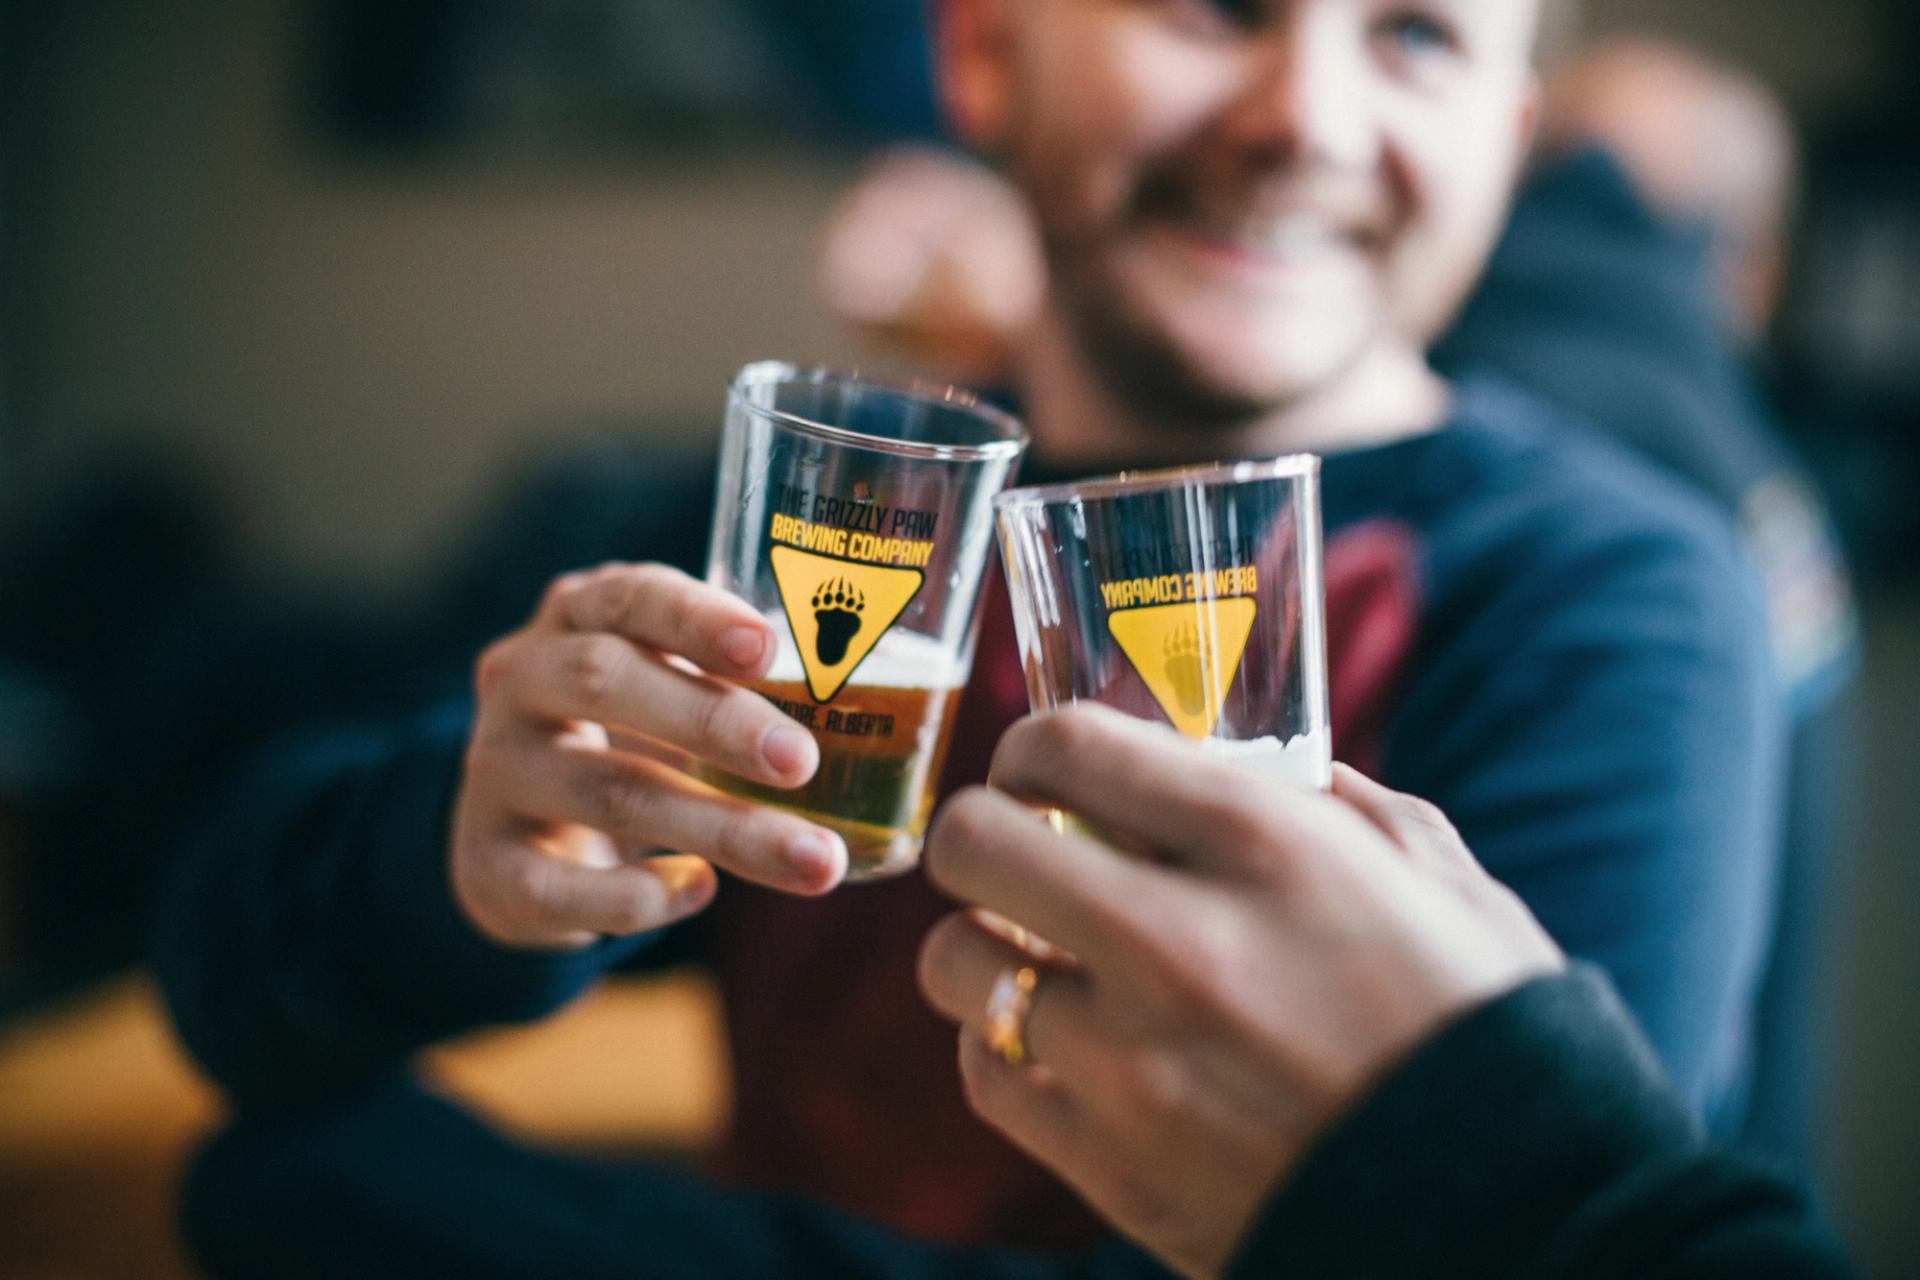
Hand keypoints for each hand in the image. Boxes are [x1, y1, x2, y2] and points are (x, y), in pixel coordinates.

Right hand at [451, 563, 845, 949]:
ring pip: (606, 790)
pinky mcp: (487, 864)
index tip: (770, 646)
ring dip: (720, 828)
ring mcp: (496, 772)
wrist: (523, 838)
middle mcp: (521, 678)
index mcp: (577, 615)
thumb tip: (887, 702)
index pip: (629, 596)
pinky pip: (559, 884)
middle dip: (714, 721)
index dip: (696, 618)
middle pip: (606, 682)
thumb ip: (744, 682)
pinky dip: (637, 896)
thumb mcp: (672, 688)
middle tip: (803, 761)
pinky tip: (701, 892)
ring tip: (815, 862)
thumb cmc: (635, 737)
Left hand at [918, 707, 1562, 1278]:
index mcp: (1264, 846)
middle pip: (972, 843)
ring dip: (986, 948)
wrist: (1515, 1221)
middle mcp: (1177, 941)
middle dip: (982, 834)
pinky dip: (1004, 1048)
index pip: (1063, 746)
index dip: (1033, 747)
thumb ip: (1338, 807)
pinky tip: (1058, 1042)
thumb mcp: (1438, 880)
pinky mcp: (1110, 1167)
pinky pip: (986, 1076)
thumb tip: (1270, 770)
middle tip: (1016, 853)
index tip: (1042, 770)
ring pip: (955, 964)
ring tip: (1040, 957)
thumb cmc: (1488, 1031)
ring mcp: (1130, 1063)